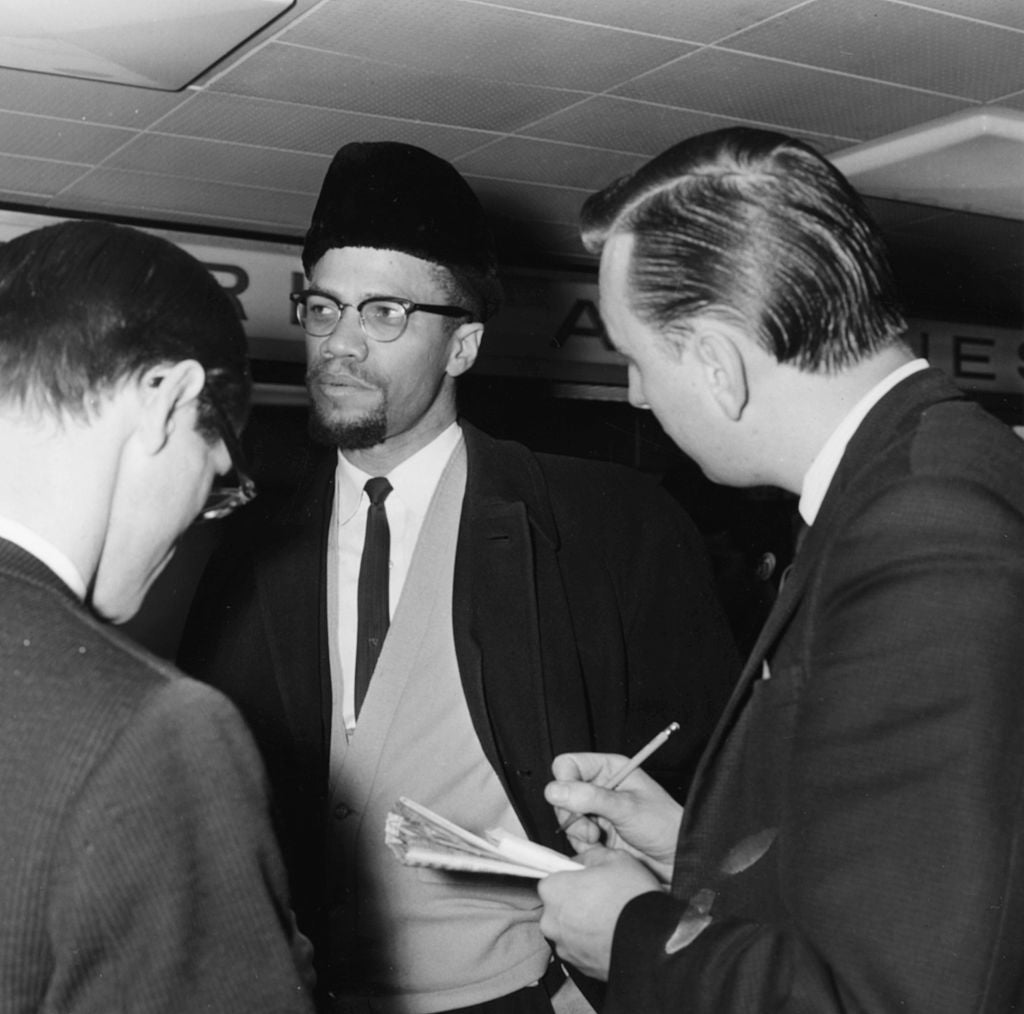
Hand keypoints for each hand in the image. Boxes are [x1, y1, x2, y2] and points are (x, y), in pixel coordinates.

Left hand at [538, 846, 661, 980]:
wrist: (652, 942)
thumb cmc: (631, 897)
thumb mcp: (615, 859)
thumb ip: (591, 855)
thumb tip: (583, 860)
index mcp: (553, 889)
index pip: (552, 878)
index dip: (571, 877)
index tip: (587, 880)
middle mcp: (551, 921)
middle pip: (558, 906)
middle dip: (576, 902)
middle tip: (602, 898)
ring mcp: (563, 946)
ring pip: (569, 929)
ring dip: (583, 924)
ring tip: (610, 919)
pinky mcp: (578, 967)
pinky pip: (580, 949)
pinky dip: (591, 943)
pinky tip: (611, 935)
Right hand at [545, 752, 681, 880]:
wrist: (676, 860)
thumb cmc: (664, 826)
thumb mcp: (627, 808)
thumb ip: (590, 798)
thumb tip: (555, 790)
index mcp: (610, 769)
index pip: (569, 765)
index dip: (564, 781)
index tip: (570, 799)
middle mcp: (600, 787)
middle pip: (562, 793)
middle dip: (572, 813)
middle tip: (589, 827)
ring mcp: (597, 811)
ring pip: (566, 817)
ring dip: (578, 832)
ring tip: (598, 839)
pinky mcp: (596, 833)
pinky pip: (574, 838)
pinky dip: (584, 846)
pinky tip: (602, 849)